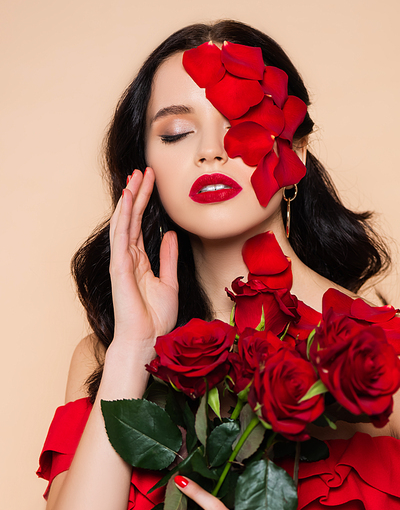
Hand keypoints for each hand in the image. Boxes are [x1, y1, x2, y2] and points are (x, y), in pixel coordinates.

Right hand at [109, 168, 178, 347]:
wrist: (147, 340)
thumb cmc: (155, 318)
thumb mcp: (169, 281)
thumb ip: (168, 257)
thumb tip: (170, 234)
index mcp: (139, 260)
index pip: (140, 224)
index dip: (145, 202)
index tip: (150, 181)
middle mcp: (128, 257)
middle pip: (131, 218)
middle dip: (137, 193)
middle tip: (143, 170)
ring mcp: (122, 261)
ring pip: (124, 222)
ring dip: (129, 198)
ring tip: (135, 176)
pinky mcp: (119, 267)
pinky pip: (121, 236)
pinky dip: (123, 216)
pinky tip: (127, 198)